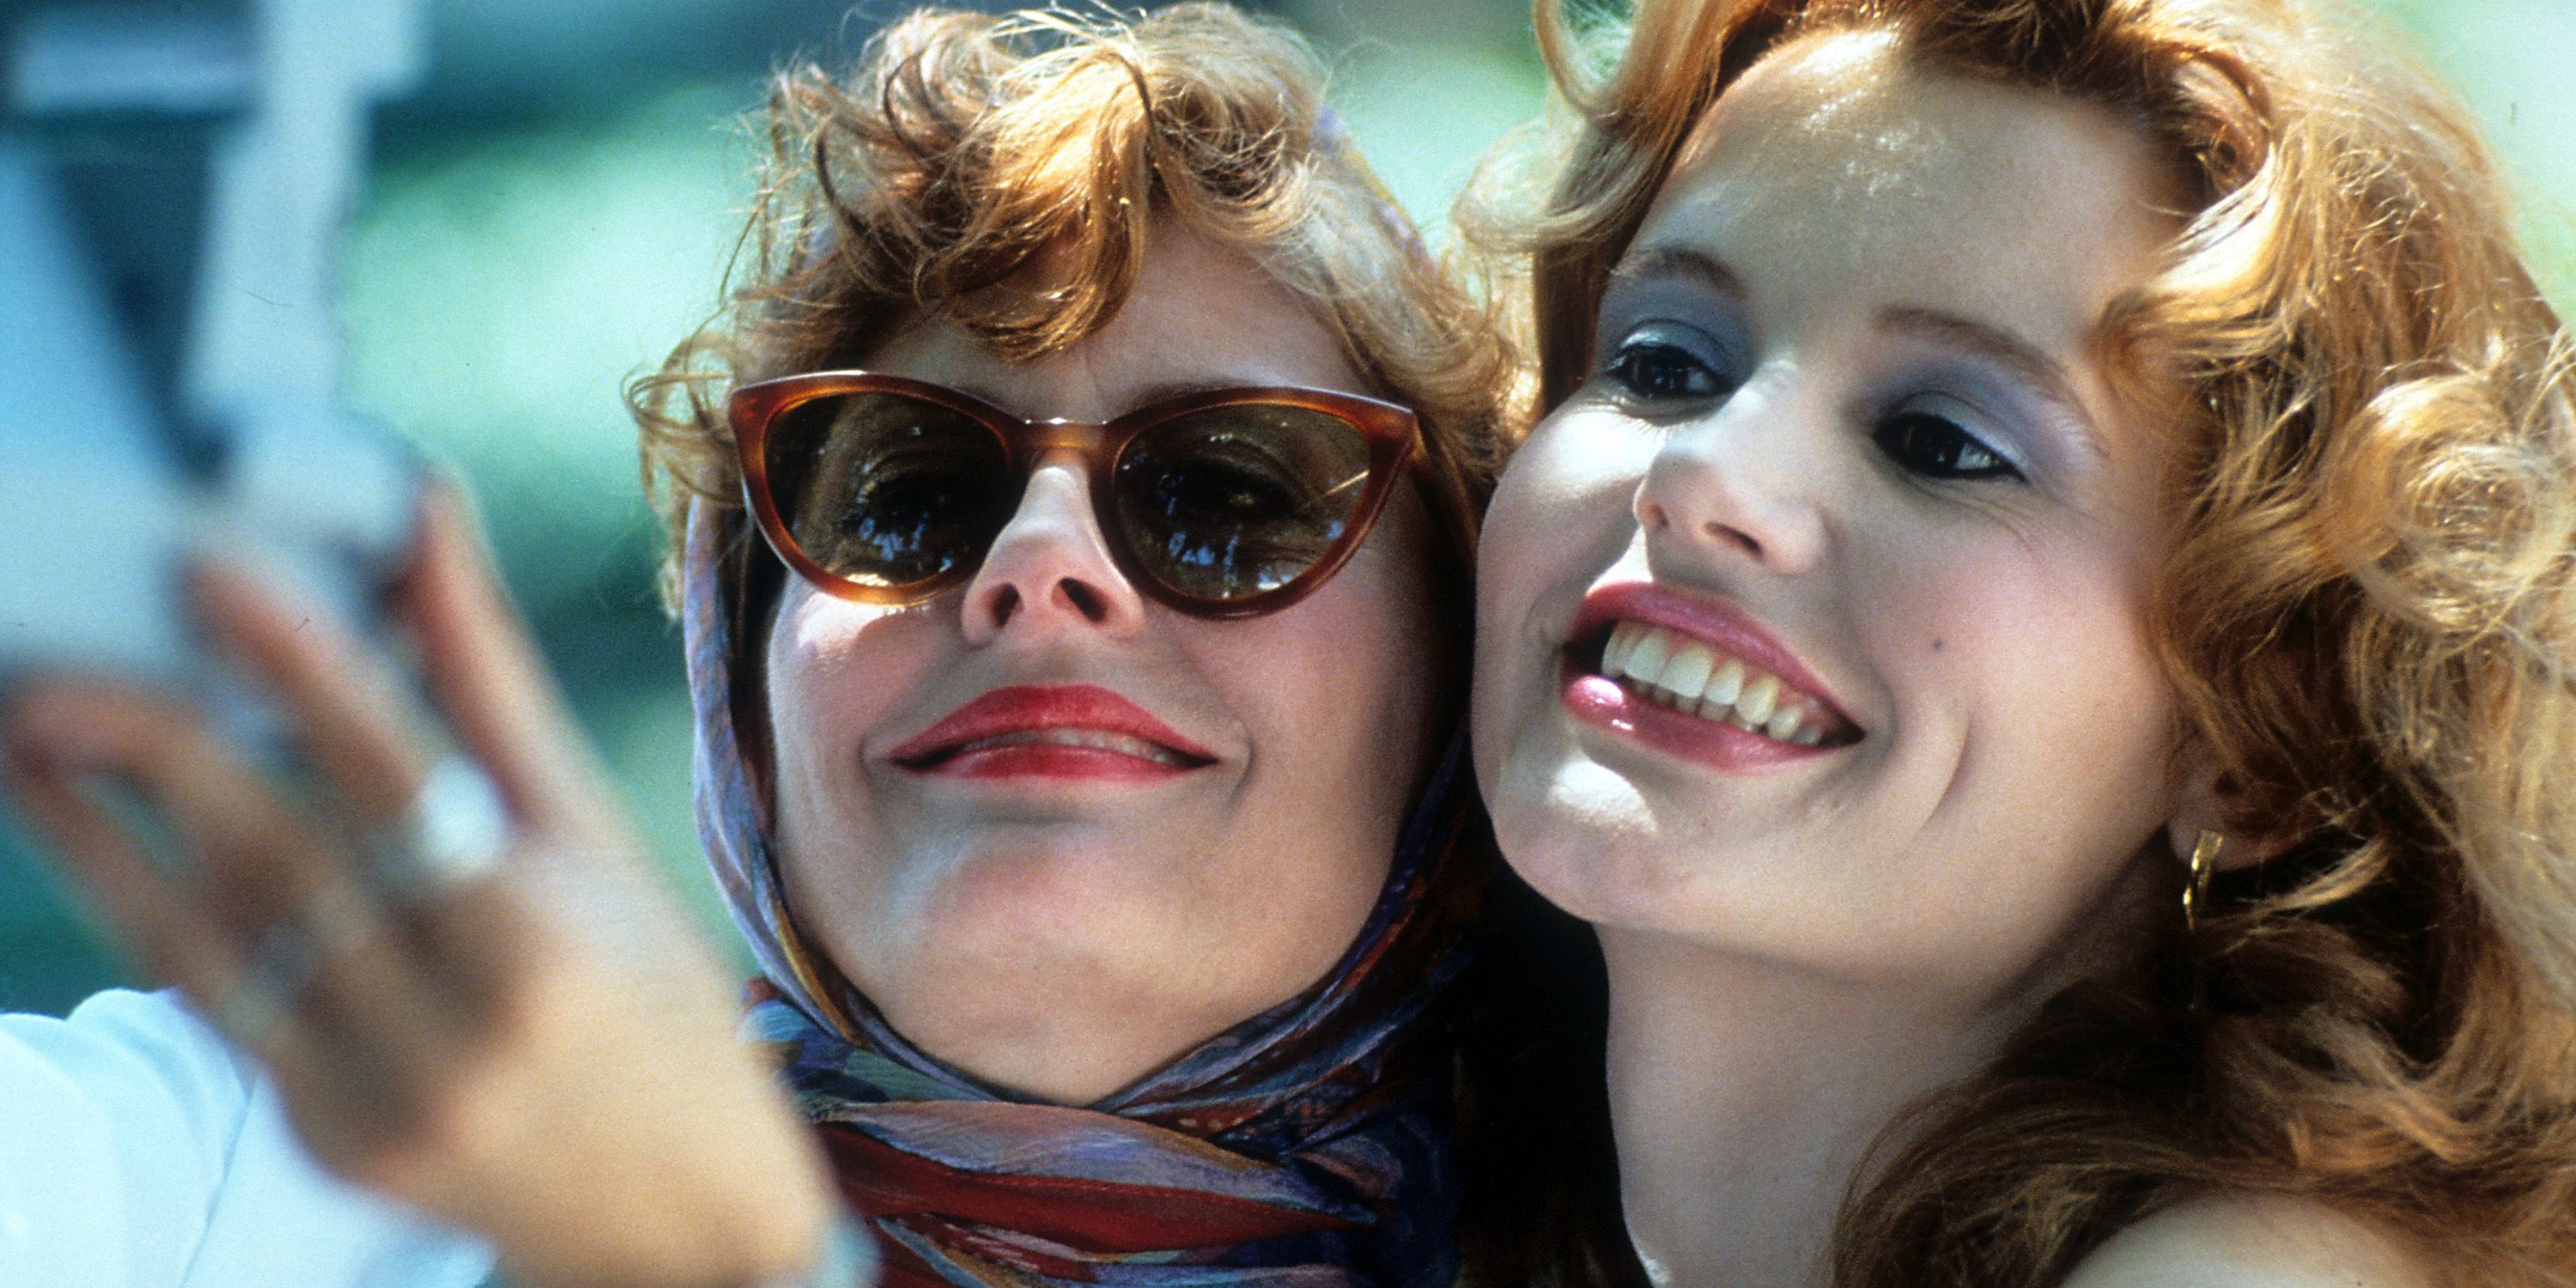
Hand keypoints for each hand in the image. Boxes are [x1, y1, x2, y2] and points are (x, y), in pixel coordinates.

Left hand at [0, 487, 837, 1287]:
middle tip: (53, 671)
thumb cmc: (655, 996)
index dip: (305, 668)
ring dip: (99, 840)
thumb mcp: (596, 838)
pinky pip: (224, 1008)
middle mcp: (456, 1026)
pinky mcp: (325, 1142)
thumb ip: (489, 685)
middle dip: (157, 755)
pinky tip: (94, 844)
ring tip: (29, 743)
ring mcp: (378, 1099)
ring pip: (214, 942)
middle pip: (282, 861)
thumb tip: (424, 515)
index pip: (403, 776)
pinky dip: (150, 918)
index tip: (211, 573)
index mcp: (543, 936)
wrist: (680, 1212)